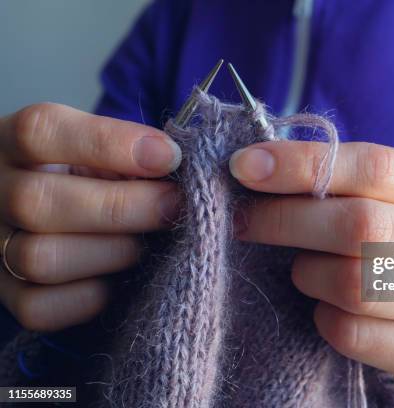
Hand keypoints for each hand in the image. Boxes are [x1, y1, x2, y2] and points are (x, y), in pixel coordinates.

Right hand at [0, 103, 181, 331]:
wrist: (54, 216)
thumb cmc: (88, 178)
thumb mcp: (99, 151)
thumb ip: (129, 153)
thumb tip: (173, 164)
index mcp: (13, 143)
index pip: (42, 131)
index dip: (110, 143)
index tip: (169, 156)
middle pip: (38, 202)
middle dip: (123, 207)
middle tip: (172, 206)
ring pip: (40, 258)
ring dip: (112, 252)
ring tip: (144, 244)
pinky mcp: (6, 297)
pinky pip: (42, 308)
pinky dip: (91, 296)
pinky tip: (115, 278)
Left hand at [230, 141, 393, 377]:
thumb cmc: (388, 231)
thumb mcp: (374, 193)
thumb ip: (328, 176)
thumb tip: (250, 164)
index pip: (378, 166)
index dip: (304, 164)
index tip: (245, 167)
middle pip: (365, 226)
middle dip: (288, 221)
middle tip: (246, 221)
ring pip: (356, 284)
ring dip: (308, 273)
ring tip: (302, 267)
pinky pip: (354, 334)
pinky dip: (323, 318)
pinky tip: (324, 307)